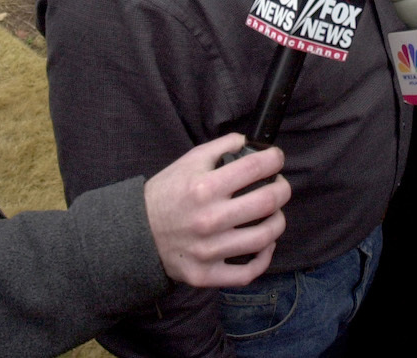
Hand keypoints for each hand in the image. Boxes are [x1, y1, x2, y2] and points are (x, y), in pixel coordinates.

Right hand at [144, 134, 290, 287]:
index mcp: (204, 188)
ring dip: (278, 221)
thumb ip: (221, 147)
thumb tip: (250, 142)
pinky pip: (247, 273)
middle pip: (268, 201)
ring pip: (265, 237)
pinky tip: (264, 244)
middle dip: (283, 188)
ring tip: (273, 213)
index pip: (255, 167)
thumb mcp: (188, 161)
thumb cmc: (166, 194)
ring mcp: (208, 251)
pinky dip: (264, 258)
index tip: (276, 159)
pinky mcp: (205, 274)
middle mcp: (208, 219)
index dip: (274, 159)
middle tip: (279, 185)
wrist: (134, 234)